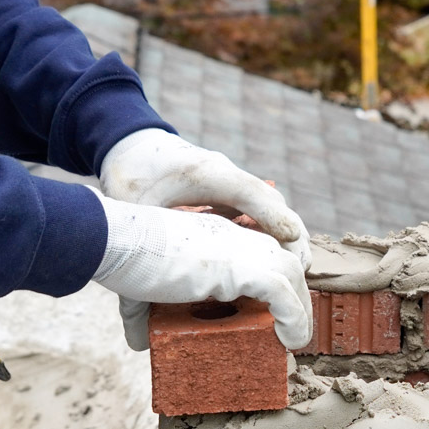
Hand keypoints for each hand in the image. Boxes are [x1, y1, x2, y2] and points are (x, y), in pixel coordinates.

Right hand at [90, 191, 312, 351]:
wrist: (114, 240)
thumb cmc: (121, 259)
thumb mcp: (140, 288)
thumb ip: (143, 313)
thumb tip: (138, 343)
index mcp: (214, 234)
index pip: (258, 253)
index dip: (271, 281)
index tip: (270, 310)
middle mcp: (234, 236)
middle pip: (282, 260)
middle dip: (293, 293)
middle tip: (289, 326)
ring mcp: (241, 249)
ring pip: (292, 275)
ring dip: (300, 308)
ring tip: (294, 338)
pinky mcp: (241, 267)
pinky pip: (284, 295)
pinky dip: (295, 318)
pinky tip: (291, 339)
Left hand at [100, 128, 311, 270]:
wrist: (129, 140)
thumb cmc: (129, 173)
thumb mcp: (130, 206)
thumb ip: (140, 239)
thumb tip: (144, 288)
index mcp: (204, 172)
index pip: (248, 191)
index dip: (272, 216)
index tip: (291, 241)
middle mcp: (226, 174)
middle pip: (272, 202)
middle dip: (291, 236)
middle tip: (299, 271)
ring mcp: (231, 182)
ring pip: (271, 208)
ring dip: (286, 237)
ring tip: (295, 273)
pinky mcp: (229, 193)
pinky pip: (260, 213)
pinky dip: (271, 235)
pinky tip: (273, 264)